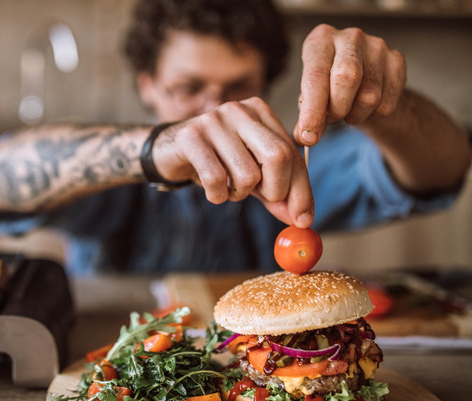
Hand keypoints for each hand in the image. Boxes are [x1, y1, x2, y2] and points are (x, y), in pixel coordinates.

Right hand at [152, 97, 313, 227]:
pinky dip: (218, 196)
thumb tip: (301, 219)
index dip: (301, 189)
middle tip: (262, 199)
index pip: (292, 153)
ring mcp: (214, 121)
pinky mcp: (191, 137)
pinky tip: (213, 191)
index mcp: (260, 112)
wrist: (168, 152)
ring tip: (228, 188)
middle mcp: (239, 110)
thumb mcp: (251, 174)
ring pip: (248, 174)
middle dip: (275, 190)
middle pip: (278, 156)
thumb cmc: (216, 161)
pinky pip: (217, 179)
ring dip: (240, 194)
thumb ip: (276, 192)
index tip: (303, 219)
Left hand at [294, 24, 406, 145]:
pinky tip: (365, 107)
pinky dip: (373, 116)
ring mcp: (377, 46)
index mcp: (321, 40)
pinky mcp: (397, 60)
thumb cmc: (328, 85)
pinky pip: (387, 103)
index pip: (315, 76)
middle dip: (336, 109)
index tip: (308, 136)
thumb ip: (306, 115)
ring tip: (347, 110)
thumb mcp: (310, 96)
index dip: (312, 110)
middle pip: (347, 78)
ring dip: (354, 115)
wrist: (361, 78)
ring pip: (369, 96)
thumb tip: (304, 138)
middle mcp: (350, 37)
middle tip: (331, 119)